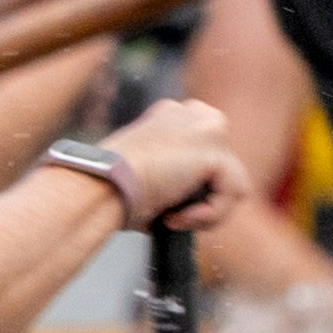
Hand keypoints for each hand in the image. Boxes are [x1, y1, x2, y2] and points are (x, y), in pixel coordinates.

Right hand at [94, 96, 239, 234]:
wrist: (100, 187)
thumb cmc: (108, 188)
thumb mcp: (142, 172)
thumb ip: (172, 175)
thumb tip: (187, 202)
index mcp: (170, 115)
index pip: (203, 149)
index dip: (192, 183)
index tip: (164, 204)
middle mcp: (191, 114)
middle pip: (223, 166)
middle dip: (205, 195)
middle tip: (172, 213)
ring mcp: (206, 128)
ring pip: (232, 182)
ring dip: (206, 210)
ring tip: (172, 217)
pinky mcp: (215, 150)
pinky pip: (232, 193)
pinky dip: (207, 215)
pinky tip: (174, 217)